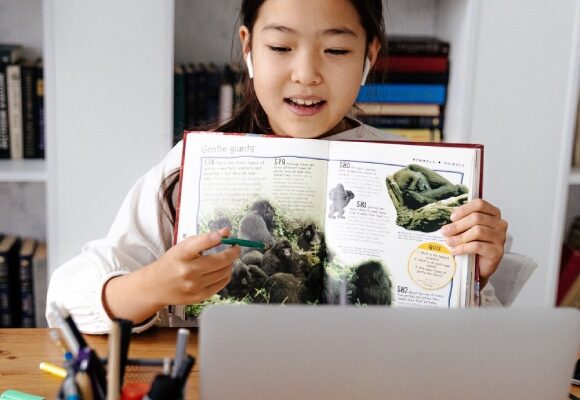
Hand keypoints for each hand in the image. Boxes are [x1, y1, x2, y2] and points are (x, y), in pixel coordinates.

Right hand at [103, 228, 239, 323]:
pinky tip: (222, 271)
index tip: (223, 235)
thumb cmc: (172, 262)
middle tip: (236, 248)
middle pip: (220, 261)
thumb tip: (227, 232)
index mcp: (181, 255)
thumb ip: (205, 238)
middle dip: (233, 252)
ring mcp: (194, 286)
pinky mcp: (199, 297)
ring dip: (230, 264)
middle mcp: (187, 271)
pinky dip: (226, 275)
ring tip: (227, 260)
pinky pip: (222, 284)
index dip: (212, 238)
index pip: (199, 245)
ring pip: (224, 272)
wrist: (155, 286)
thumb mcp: (183, 247)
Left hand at [441, 199, 507, 287]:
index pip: (480, 204)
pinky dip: (463, 247)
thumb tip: (447, 226)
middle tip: (445, 231)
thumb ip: (461, 223)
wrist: (480, 266)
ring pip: (478, 231)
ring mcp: (500, 238)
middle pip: (477, 218)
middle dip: (458, 225)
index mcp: (493, 214)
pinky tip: (455, 250)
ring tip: (449, 242)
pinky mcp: (497, 251)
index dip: (464, 209)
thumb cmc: (474, 245)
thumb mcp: (467, 230)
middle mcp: (500, 224)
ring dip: (460, 237)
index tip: (452, 217)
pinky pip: (478, 246)